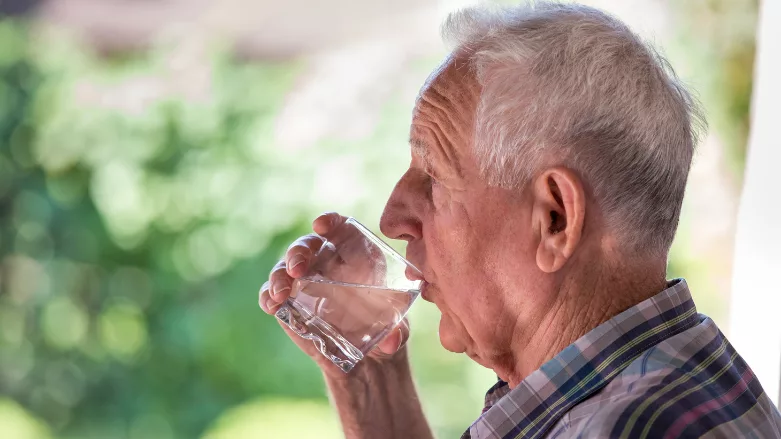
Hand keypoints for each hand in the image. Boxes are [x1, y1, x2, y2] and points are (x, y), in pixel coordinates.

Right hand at [258, 212, 409, 375]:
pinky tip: (271, 304)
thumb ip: (398, 333)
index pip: (340, 227)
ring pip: (285, 268)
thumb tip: (391, 342)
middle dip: (298, 252)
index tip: (321, 226)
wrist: (367, 359)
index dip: (330, 222)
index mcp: (356, 256)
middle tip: (297, 269)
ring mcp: (305, 284)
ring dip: (279, 276)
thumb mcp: (399, 332)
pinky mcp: (289, 305)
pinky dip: (268, 296)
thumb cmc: (386, 331)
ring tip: (280, 293)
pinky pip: (272, 294)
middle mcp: (327, 264)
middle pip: (307, 245)